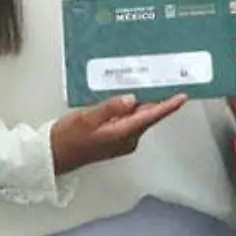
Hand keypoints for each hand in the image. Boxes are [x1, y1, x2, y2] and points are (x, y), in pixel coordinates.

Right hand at [49, 93, 186, 174]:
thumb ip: (110, 108)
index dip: (168, 106)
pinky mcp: (114, 138)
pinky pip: (128, 120)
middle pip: (147, 116)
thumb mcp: (87, 118)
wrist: (54, 155)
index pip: (151, 117)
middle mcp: (127, 139)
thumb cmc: (68, 138)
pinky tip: (126, 95)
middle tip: (165, 79)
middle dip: (157, 99)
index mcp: (123, 134)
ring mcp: (121, 140)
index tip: (182, 96)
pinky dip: (131, 108)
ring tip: (148, 82)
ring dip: (143, 102)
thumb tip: (131, 99)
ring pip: (138, 117)